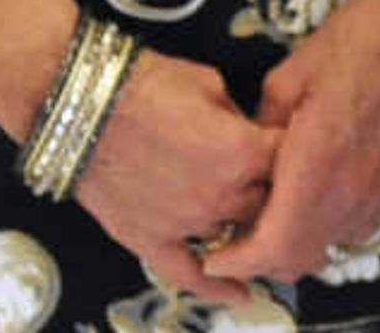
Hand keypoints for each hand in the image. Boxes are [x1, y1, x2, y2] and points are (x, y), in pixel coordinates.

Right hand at [69, 45, 278, 305]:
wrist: (82, 105)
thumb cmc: (145, 85)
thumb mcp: (210, 85)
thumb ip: (241, 118)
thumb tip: (253, 135)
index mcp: (245, 151)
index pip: (294, 163)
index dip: (297, 154)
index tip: (297, 151)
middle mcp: (222, 194)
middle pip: (271, 205)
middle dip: (276, 193)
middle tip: (274, 182)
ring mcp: (186, 223)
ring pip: (238, 236)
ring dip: (247, 227)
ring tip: (257, 220)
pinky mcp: (150, 241)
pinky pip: (190, 276)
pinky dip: (217, 288)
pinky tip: (241, 295)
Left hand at [199, 0, 379, 284]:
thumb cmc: (352, 43)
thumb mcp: (284, 83)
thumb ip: (259, 137)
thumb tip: (246, 165)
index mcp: (318, 167)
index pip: (271, 246)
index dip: (237, 261)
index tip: (214, 258)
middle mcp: (353, 192)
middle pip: (299, 259)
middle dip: (262, 257)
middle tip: (238, 236)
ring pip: (329, 248)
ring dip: (299, 243)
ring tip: (278, 213)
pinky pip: (358, 227)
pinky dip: (331, 226)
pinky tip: (321, 194)